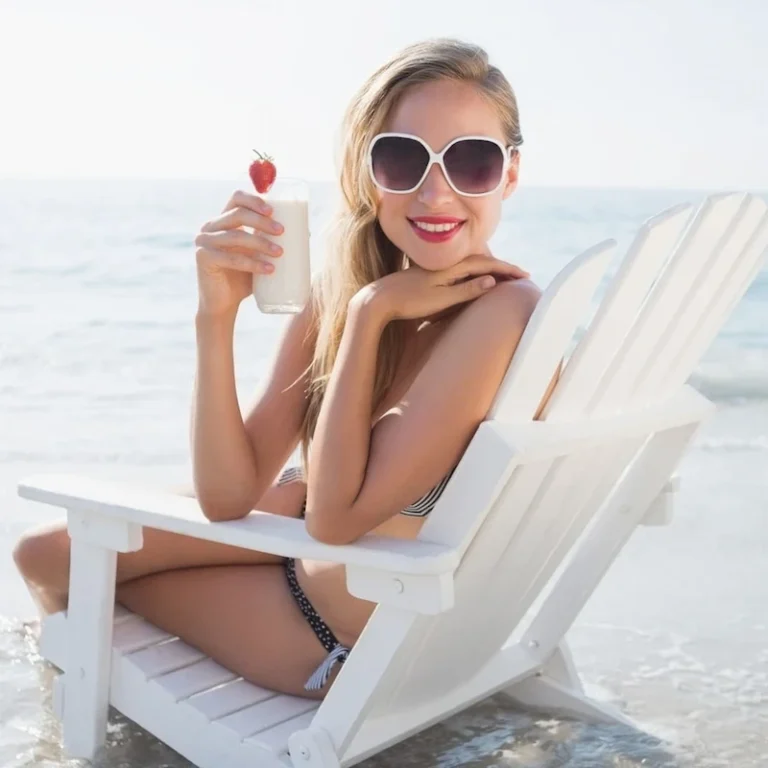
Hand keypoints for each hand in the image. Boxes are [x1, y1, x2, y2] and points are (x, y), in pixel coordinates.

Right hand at [194, 190, 284, 316]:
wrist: (223, 302)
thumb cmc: (244, 276)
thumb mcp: (258, 254)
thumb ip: (271, 241)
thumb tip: (305, 231)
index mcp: (224, 220)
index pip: (237, 198)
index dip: (255, 200)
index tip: (273, 210)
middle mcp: (211, 227)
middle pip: (238, 213)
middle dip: (262, 221)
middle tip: (282, 231)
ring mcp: (204, 241)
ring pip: (237, 235)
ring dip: (261, 243)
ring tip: (280, 253)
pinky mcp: (203, 258)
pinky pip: (231, 258)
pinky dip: (252, 263)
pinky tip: (269, 269)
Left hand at [353, 253, 529, 322]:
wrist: (379, 299)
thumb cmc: (409, 302)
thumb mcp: (441, 300)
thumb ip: (466, 290)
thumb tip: (492, 280)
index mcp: (452, 267)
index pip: (487, 264)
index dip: (508, 269)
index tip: (526, 276)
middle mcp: (447, 264)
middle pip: (482, 261)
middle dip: (503, 267)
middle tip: (521, 276)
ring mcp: (438, 269)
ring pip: (471, 265)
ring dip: (489, 268)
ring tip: (505, 276)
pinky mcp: (431, 275)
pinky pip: (461, 270)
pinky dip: (475, 272)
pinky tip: (475, 277)